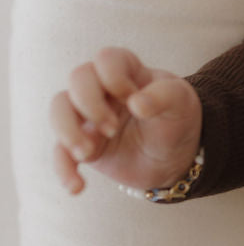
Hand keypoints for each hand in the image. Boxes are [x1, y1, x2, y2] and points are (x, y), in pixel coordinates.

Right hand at [51, 47, 202, 195]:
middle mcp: (103, 89)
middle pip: (77, 79)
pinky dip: (64, 169)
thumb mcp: (181, 103)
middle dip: (90, 104)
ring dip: (67, 131)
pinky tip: (77, 187)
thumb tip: (136, 103)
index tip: (132, 98)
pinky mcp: (84, 145)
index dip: (113, 77)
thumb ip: (165, 96)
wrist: (178, 157)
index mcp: (127, 70)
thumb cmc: (178, 119)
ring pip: (59, 109)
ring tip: (87, 153)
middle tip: (112, 129)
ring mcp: (89, 117)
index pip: (106, 59)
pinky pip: (60, 153)